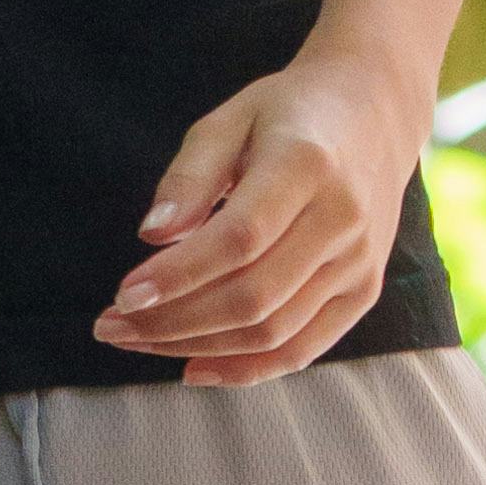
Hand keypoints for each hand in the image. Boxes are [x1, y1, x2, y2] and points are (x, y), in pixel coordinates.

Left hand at [100, 45, 425, 386]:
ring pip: (272, 332)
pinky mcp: (363, 290)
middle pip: (252, 296)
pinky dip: (246, 369)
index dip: (178, 275)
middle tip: (111, 326)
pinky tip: (193, 367)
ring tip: (138, 341)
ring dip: (196, 348)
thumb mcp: (230, 119)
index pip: (239, 238)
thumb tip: (153, 234)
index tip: (124, 295)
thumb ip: (190, 175)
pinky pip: (302, 349)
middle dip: (172, 322)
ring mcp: (358, 261)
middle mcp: (342, 218)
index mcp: (307, 164)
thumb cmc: (287, 115)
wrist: (374, 115)